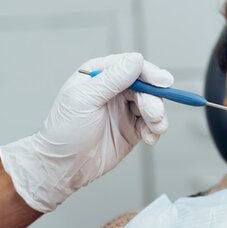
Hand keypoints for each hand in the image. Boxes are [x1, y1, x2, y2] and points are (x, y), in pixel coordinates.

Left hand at [0, 53, 172, 212]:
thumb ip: (112, 79)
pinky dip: (155, 130)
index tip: (162, 82)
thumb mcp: (85, 100)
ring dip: (158, 117)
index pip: (130, 65)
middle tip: (155, 115)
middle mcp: (114, 90)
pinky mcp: (132, 128)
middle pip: (146, 86)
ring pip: (152, 104)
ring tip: (155, 129)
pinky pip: (151, 124)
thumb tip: (137, 60)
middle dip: (153, 101)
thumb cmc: (64, 132)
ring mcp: (124, 109)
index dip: (149, 72)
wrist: (64, 167)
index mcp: (98, 75)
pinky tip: (150, 138)